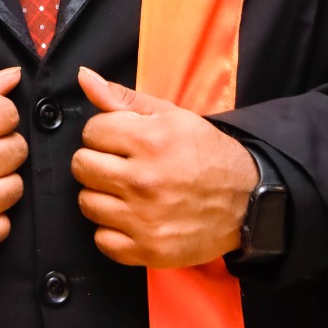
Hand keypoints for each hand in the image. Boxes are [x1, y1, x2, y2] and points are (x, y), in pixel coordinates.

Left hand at [71, 66, 258, 268]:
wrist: (245, 200)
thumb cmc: (206, 153)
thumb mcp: (171, 116)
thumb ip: (122, 98)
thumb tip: (84, 77)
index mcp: (151, 141)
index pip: (91, 132)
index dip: (103, 133)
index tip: (120, 140)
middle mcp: (144, 181)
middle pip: (82, 167)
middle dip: (97, 161)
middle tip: (119, 164)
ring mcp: (145, 220)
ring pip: (87, 203)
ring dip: (102, 195)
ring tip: (125, 191)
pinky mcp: (148, 250)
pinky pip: (102, 240)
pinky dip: (112, 230)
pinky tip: (131, 217)